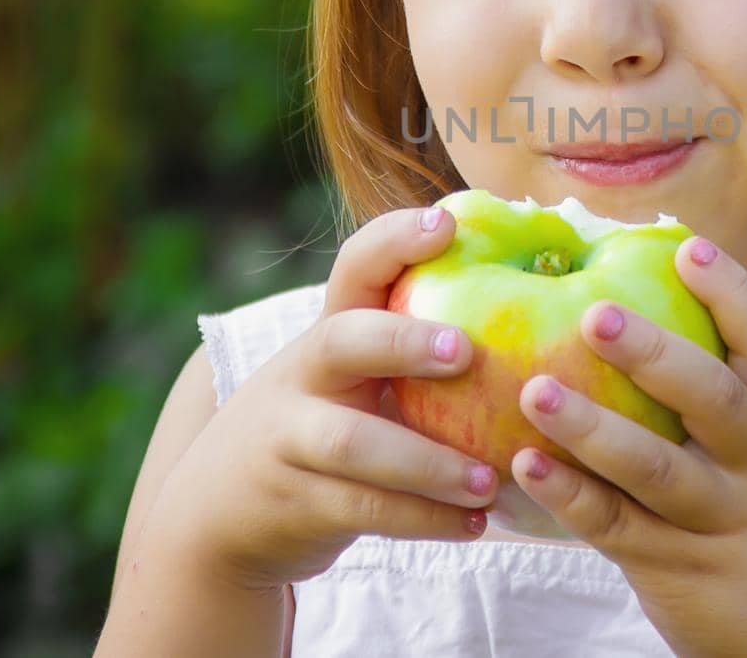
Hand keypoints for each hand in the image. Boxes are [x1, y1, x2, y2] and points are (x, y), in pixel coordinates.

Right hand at [142, 206, 501, 592]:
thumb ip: (407, 348)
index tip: (445, 222)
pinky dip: (422, 519)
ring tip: (488, 480)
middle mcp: (302, 377)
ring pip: (352, 443)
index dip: (394, 241)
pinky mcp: (295, 502)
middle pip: (341, 343)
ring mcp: (288, 440)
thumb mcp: (348, 381)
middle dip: (402, 341)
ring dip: (427, 461)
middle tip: (466, 352)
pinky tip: (475, 524)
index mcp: (328, 334)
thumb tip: (529, 299)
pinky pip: (362, 510)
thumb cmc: (323, 426)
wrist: (217, 514)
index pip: (353, 269)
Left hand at [509, 236, 746, 656]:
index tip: (689, 247)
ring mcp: (718, 522)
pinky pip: (616, 529)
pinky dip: (570, 495)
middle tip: (594, 312)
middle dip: (656, 352)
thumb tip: (632, 319)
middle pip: (714, 398)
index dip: (730, 293)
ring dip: (594, 427)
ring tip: (534, 390)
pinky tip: (526, 463)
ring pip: (658, 470)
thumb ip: (711, 404)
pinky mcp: (675, 571)